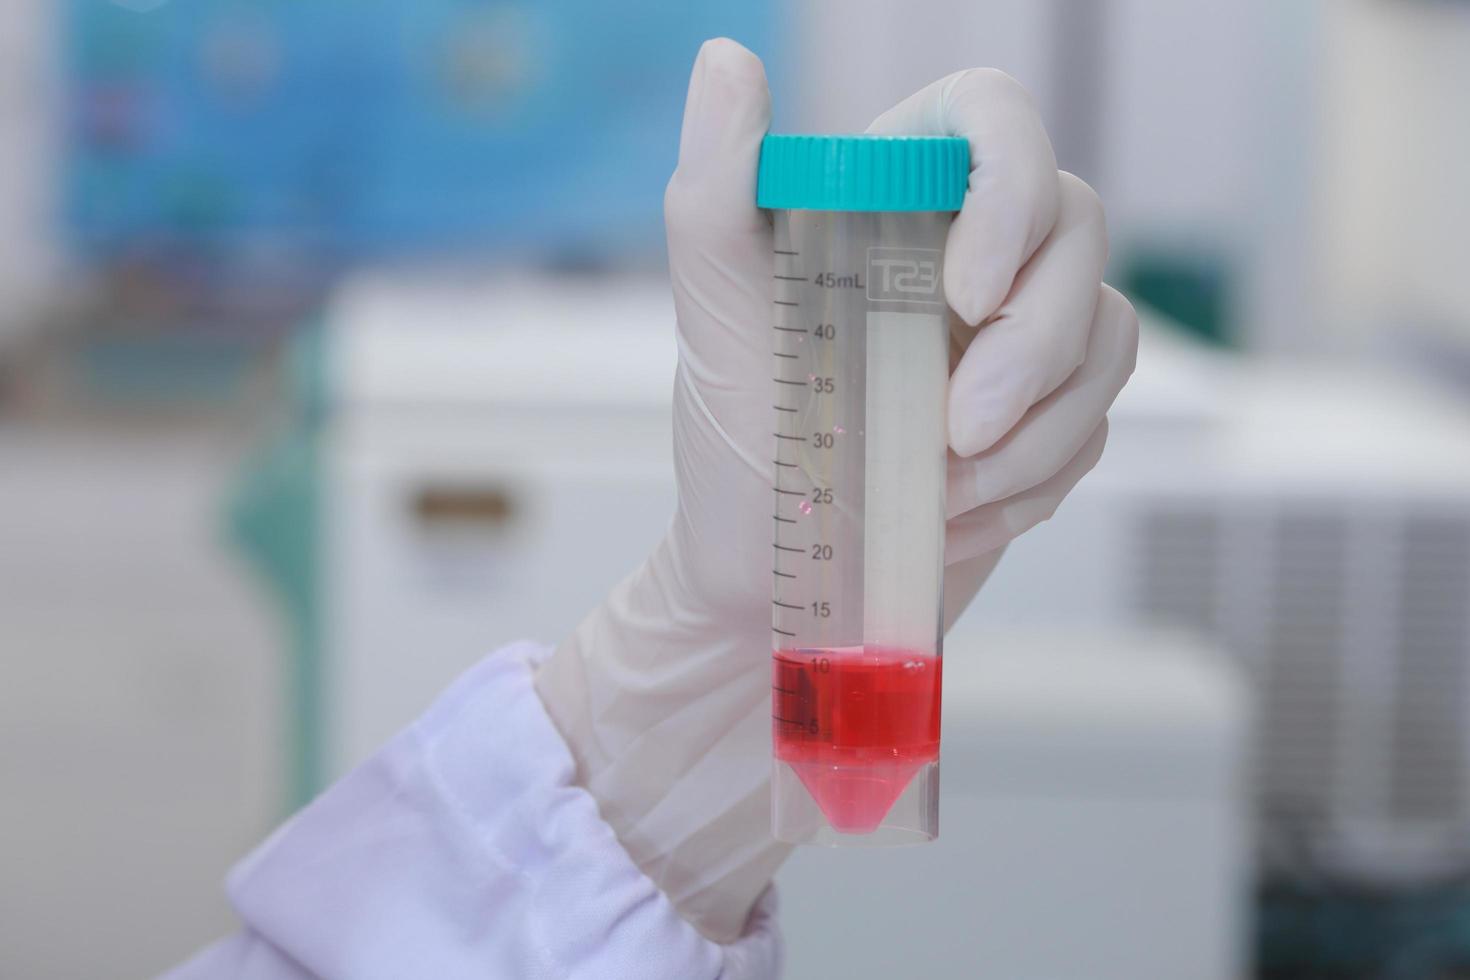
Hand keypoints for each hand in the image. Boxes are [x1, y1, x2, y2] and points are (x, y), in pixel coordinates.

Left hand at [535, 38, 1137, 942]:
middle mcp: (965, 252)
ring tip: (934, 492)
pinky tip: (953, 517)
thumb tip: (725, 59)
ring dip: (1033, 430)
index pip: (994, 120)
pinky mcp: (1047, 417)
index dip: (1010, 186)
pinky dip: (1034, 479)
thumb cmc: (736, 453)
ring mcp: (1015, 335)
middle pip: (1078, 229)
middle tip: (947, 433)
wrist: (777, 597)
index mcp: (890, 201)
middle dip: (1029, 346)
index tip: (964, 293)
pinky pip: (1098, 423)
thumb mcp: (716, 322)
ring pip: (1106, 334)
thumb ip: (717, 190)